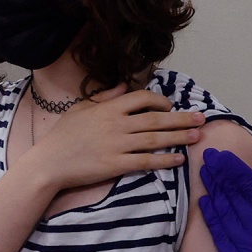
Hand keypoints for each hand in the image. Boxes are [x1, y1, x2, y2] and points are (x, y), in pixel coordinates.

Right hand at [22, 86, 204, 193]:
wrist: (49, 162)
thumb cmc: (62, 136)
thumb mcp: (81, 109)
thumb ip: (104, 98)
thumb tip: (122, 87)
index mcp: (108, 108)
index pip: (142, 98)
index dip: (160, 101)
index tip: (171, 106)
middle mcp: (117, 124)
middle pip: (156, 119)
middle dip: (182, 119)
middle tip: (202, 119)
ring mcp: (118, 145)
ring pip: (156, 139)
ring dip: (179, 137)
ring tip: (197, 137)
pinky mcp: (117, 165)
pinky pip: (146, 161)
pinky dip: (164, 159)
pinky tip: (178, 159)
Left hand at [199, 148, 251, 251]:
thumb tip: (248, 190)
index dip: (235, 170)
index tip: (222, 156)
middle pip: (236, 198)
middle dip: (220, 176)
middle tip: (208, 158)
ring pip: (224, 214)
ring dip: (213, 192)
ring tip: (204, 174)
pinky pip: (219, 237)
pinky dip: (212, 217)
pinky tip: (204, 201)